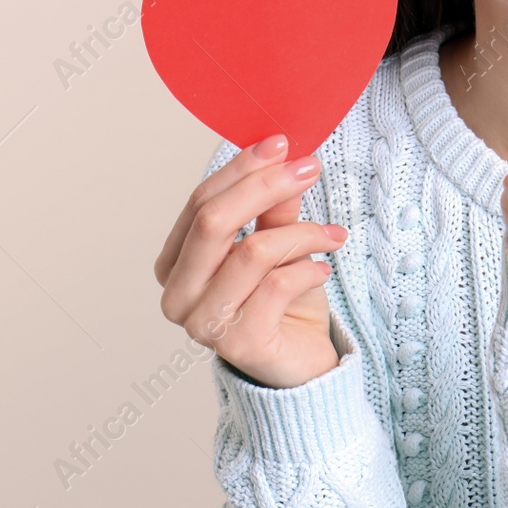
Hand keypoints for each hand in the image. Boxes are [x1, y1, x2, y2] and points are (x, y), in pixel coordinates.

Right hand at [155, 134, 348, 388]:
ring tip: (332, 234)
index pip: (200, 202)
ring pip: (252, 251)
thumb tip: (283, 155)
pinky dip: (308, 268)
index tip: (282, 143)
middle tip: (309, 168)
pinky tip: (323, 269)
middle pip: (214, 221)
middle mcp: (178, 295)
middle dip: (266, 186)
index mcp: (174, 264)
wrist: (301, 363)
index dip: (242, 168)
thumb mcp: (276, 242)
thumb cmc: (282, 301)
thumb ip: (272, 206)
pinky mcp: (240, 344)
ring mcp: (204, 323)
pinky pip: (278, 285)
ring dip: (302, 233)